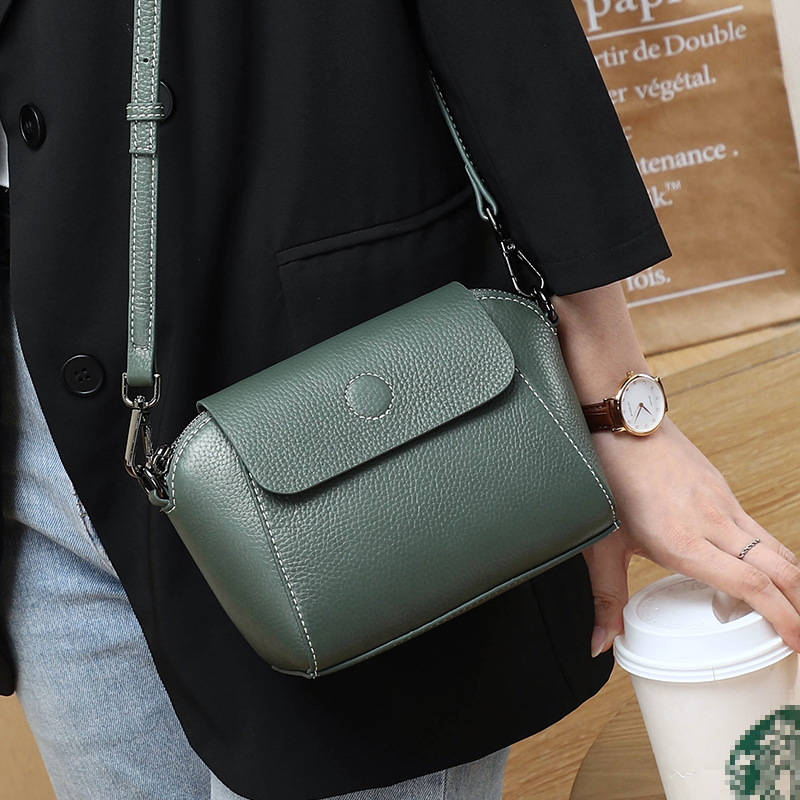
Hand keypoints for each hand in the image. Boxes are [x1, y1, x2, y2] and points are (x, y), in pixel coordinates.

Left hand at [583, 418, 799, 655]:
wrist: (621, 423)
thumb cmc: (607, 478)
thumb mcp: (602, 545)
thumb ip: (606, 597)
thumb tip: (603, 643)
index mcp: (682, 541)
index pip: (751, 585)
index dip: (783, 618)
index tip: (795, 644)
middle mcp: (711, 522)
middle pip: (779, 569)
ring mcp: (722, 502)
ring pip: (775, 547)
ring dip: (794, 582)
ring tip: (794, 611)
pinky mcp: (723, 489)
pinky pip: (758, 529)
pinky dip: (774, 556)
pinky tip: (767, 573)